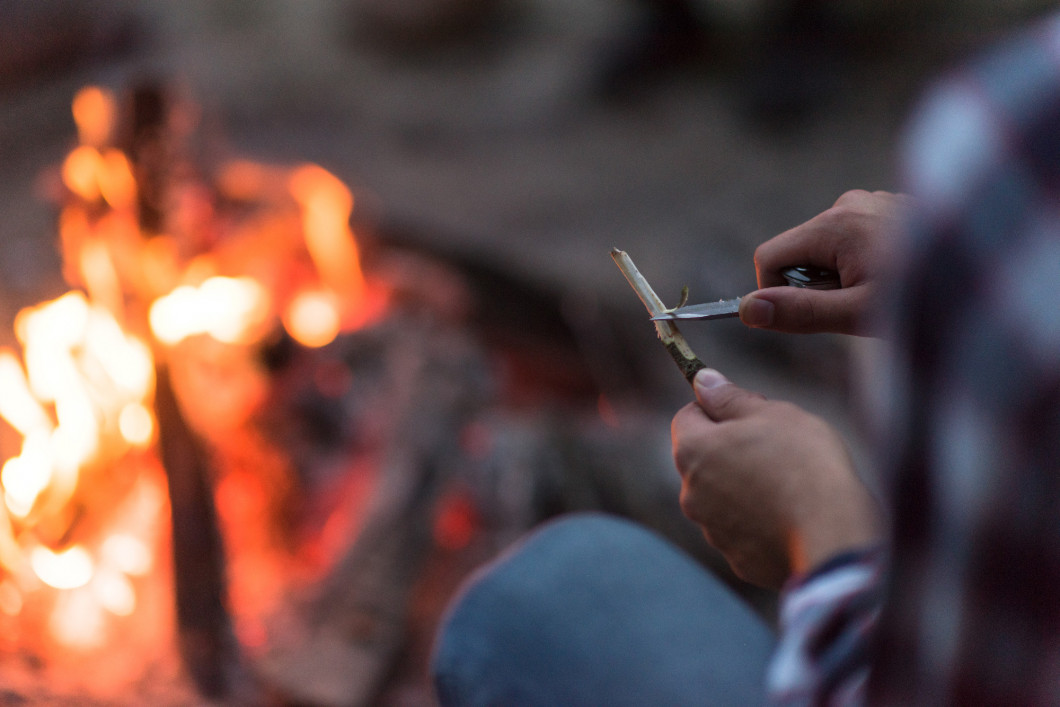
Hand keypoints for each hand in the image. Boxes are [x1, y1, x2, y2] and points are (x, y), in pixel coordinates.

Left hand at [671, 368, 880, 588]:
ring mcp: (712, 531)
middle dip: (730, 449)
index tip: (750, 411)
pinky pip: (744, 531)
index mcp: (693, 451)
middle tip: (776, 445)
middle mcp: (691, 494)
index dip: (717, 408)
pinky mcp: (738, 559)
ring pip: (722, 497)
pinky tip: (791, 516)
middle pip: (704, 459)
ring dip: (744, 486)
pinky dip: (760, 521)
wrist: (833, 532)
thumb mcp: (770, 413)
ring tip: (788, 483)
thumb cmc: (802, 462)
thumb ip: (730, 397)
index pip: (687, 416)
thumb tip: (703, 381)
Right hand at [739, 189, 912, 334]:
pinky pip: (853, 238)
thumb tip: (747, 310)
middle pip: (798, 252)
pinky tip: (896, 275)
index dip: (776, 293)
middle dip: (815, 284)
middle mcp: (848, 203)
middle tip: (859, 306)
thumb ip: (798, 312)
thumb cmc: (927, 298)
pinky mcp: (890, 208)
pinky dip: (863, 261)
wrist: (991, 277)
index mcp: (833, 224)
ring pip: (826, 248)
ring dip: (841, 275)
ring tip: (884, 291)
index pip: (768, 258)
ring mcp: (872, 201)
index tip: (808, 316)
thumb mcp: (857, 314)